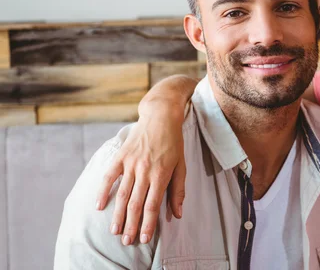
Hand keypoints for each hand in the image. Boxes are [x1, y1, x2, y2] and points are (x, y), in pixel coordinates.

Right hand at [95, 112, 185, 244]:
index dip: (147, 224)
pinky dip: (103, 191)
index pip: (152, 205)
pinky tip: (99, 206)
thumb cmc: (173, 143)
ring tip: (114, 231)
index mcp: (161, 174)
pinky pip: (109, 176)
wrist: (160, 117)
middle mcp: (145, 170)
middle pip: (135, 204)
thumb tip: (177, 214)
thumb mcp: (182, 165)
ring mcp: (131, 163)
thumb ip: (178, 190)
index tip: (143, 239)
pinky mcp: (121, 155)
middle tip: (126, 241)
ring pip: (122, 194)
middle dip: (131, 225)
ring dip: (117, 214)